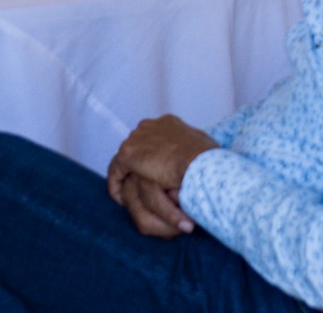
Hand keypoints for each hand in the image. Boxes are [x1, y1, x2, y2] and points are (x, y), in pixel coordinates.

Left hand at [106, 114, 217, 234]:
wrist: (197, 162)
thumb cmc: (206, 157)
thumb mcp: (203, 144)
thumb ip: (194, 144)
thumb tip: (199, 149)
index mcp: (167, 123)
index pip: (153, 136)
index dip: (153, 154)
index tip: (155, 169)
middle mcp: (149, 126)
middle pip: (137, 144)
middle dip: (138, 162)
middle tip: (141, 182)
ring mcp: (137, 138)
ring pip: (125, 157)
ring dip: (127, 174)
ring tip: (129, 193)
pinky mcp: (128, 154)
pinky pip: (116, 171)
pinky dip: (117, 184)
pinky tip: (122, 199)